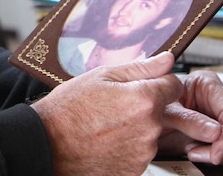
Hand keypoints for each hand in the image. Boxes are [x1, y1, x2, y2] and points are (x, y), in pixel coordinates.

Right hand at [31, 52, 181, 175]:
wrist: (48, 144)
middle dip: (145, 106)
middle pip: (163, 111)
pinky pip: (139, 152)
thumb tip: (167, 59)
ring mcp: (143, 152)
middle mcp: (150, 128)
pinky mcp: (135, 169)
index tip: (143, 85)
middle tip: (115, 106)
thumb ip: (140, 67)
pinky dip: (127, 146)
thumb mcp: (101, 76)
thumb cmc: (68, 108)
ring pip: (151, 133)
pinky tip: (106, 140)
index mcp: (145, 99)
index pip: (174, 85)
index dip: (159, 82)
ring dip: (137, 128)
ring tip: (106, 125)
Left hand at [157, 69, 222, 164]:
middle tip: (201, 155)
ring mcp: (222, 115)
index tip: (216, 152)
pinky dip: (219, 155)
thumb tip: (216, 131)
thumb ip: (188, 119)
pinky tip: (198, 152)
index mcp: (207, 83)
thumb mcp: (165, 110)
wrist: (143, 116)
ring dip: (221, 152)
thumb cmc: (151, 105)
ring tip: (194, 151)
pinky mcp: (221, 131)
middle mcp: (218, 97)